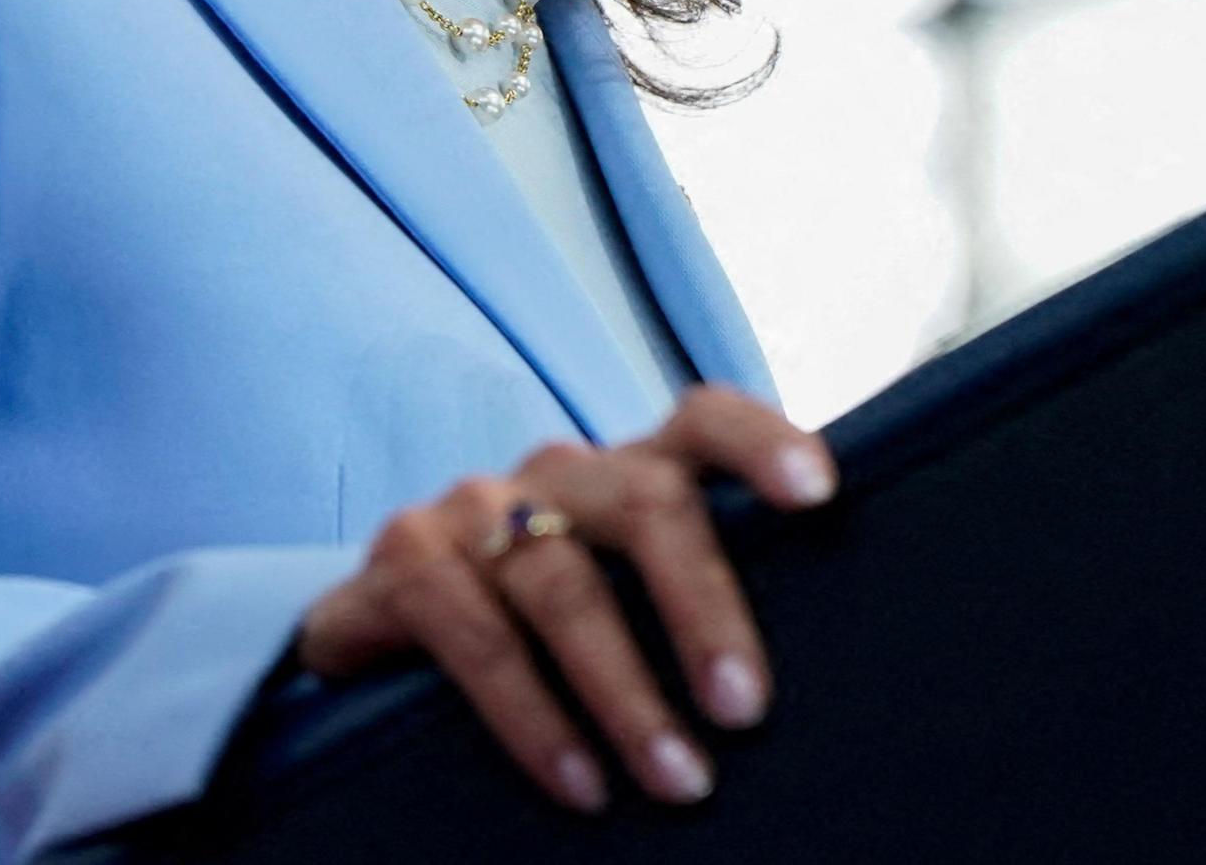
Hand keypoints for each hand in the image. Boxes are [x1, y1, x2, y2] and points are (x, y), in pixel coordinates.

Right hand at [292, 386, 835, 812]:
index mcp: (627, 477)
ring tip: (679, 782)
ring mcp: (473, 508)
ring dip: (626, 694)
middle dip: (704, 607)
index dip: (761, 442)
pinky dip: (535, 718)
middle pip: (647, 502)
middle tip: (745, 711)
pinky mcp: (404, 558)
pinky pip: (475, 635)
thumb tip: (785, 698)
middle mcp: (556, 475)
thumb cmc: (542, 636)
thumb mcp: (620, 605)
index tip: (819, 493)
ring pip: (564, 584)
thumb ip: (688, 609)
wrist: (386, 640)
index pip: (704, 422)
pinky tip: (580, 783)